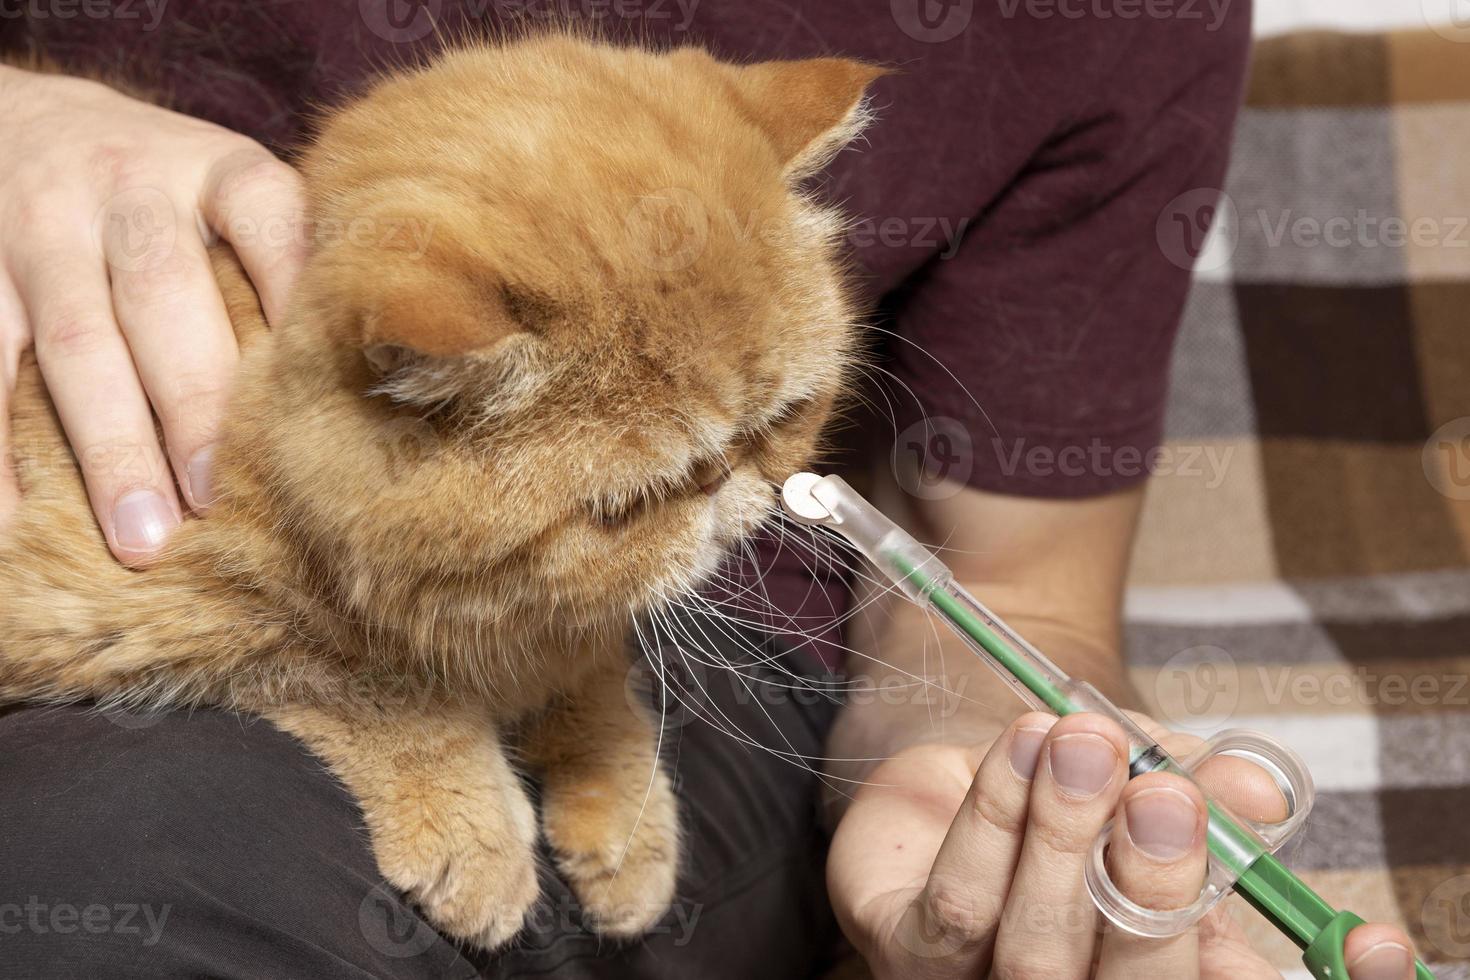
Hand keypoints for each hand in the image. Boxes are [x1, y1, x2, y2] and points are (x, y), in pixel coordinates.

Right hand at [0, 65, 305, 561]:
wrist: (23, 116)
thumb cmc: (170, 193)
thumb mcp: (232, 191)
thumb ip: (287, 267)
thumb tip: (373, 385)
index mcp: (220, 172)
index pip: (270, 227)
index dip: (299, 303)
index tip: (320, 397)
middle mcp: (130, 191)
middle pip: (163, 301)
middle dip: (197, 410)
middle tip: (223, 505)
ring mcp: (43, 230)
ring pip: (76, 345)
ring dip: (113, 447)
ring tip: (144, 537)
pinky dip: (1, 453)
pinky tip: (20, 521)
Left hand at [828, 711, 1420, 978]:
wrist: (968, 762)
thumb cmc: (1077, 788)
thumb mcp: (1153, 779)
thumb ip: (1203, 790)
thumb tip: (1254, 790)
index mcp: (1158, 972)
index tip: (1368, 943)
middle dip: (1155, 891)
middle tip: (1164, 798)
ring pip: (1036, 947)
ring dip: (1062, 835)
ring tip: (1084, 743)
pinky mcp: (906, 949)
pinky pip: (955, 903)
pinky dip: (994, 817)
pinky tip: (1020, 745)